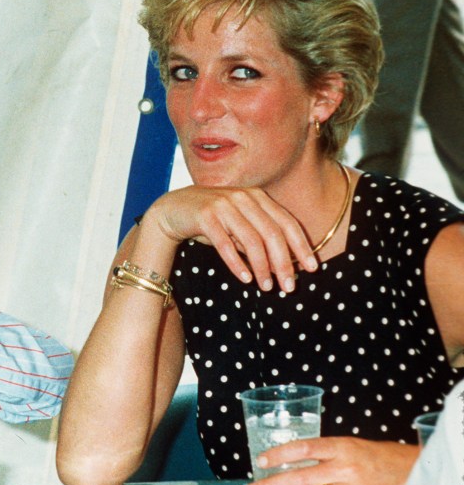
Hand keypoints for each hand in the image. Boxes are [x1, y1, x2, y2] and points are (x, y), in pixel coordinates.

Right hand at [146, 185, 318, 292]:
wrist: (173, 209)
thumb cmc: (212, 221)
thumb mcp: (240, 226)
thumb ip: (260, 238)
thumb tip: (287, 265)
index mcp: (257, 196)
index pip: (287, 223)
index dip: (302, 247)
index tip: (312, 269)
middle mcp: (243, 197)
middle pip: (273, 234)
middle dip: (284, 263)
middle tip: (289, 288)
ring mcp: (223, 205)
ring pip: (252, 240)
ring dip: (262, 267)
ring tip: (266, 288)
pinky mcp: (205, 216)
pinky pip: (225, 244)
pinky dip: (237, 263)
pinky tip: (246, 278)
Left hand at [244, 436, 417, 484]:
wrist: (412, 473)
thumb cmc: (375, 455)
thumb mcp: (347, 444)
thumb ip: (321, 452)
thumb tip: (287, 460)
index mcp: (342, 447)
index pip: (304, 448)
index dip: (279, 454)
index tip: (261, 460)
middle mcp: (345, 469)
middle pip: (301, 478)